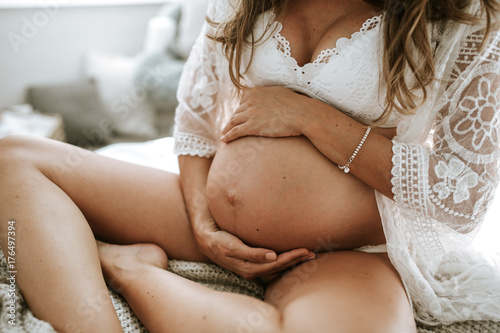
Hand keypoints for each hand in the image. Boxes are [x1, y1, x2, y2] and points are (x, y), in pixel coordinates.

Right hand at [195, 219, 315, 279]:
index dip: (291, 257)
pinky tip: (290, 257)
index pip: (276, 264)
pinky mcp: (252, 263)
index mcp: (249, 268)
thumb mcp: (233, 246)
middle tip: (312, 253)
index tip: (305, 250)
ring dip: (292, 261)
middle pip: (280, 267)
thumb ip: (252, 253)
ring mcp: (252, 268)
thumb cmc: (220, 241)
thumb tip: (273, 256)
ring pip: (277, 267)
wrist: (207, 240)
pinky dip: (283, 261)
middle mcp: (253, 271)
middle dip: (296, 260)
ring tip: (307, 255)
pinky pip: (272, 265)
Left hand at [221, 86, 308, 142]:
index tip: (239, 116)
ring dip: (227, 128)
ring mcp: (250, 114)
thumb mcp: (280, 92)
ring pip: (233, 122)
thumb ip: (270, 94)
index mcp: (256, 92)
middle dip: (233, 120)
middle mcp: (250, 101)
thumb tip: (271, 96)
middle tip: (229, 126)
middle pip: (237, 112)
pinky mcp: (251, 126)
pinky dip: (228, 136)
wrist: (301, 113)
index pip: (243, 102)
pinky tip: (224, 140)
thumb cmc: (296, 104)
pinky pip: (235, 132)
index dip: (241, 110)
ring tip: (224, 134)